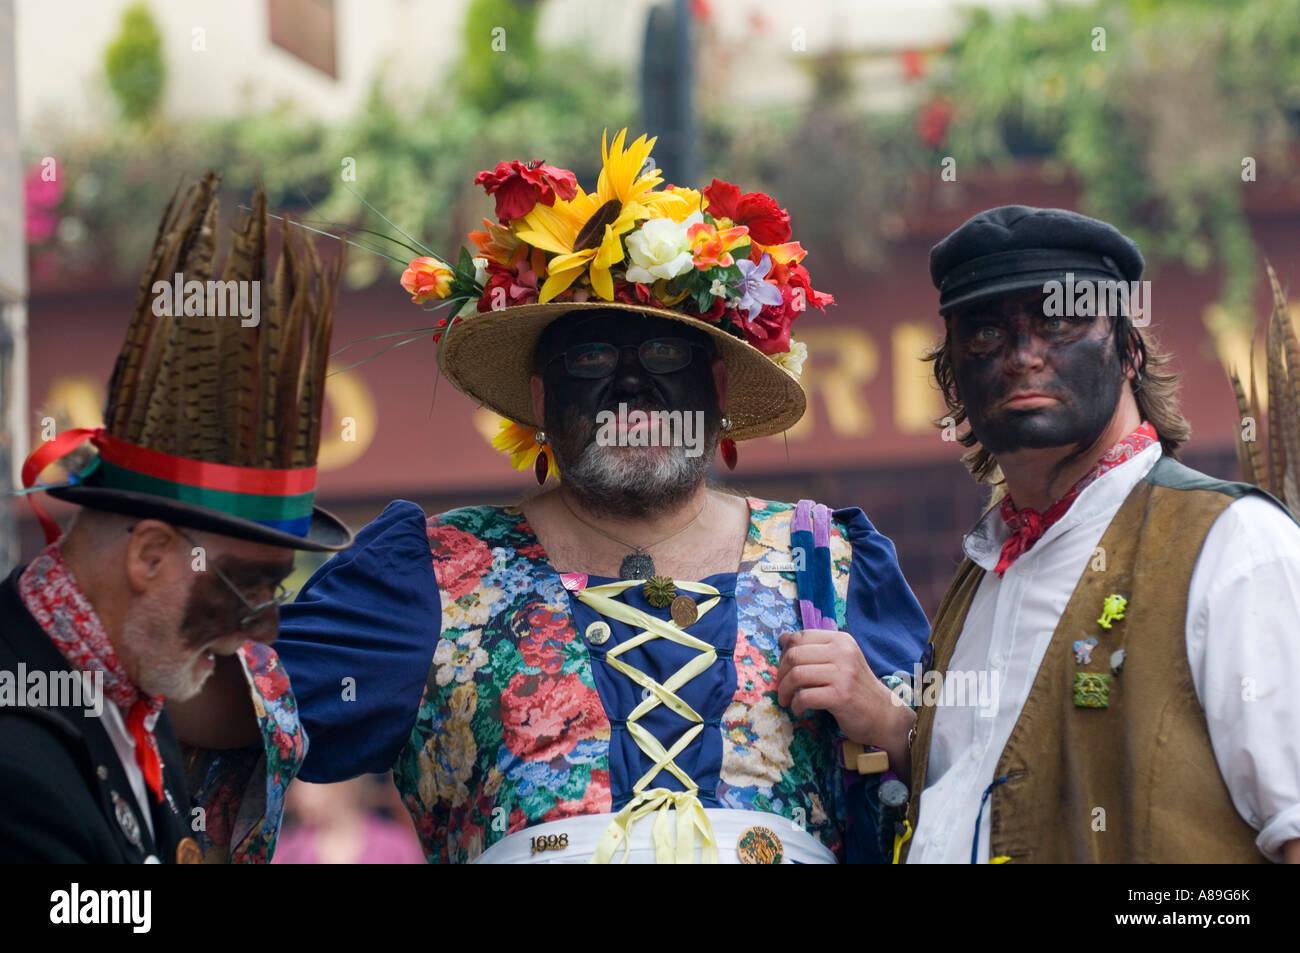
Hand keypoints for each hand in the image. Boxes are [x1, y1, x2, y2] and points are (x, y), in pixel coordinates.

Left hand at [776, 629, 913, 767]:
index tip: (784, 669)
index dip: (785, 653)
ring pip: (797, 675)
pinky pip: (805, 696)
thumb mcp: (839, 661)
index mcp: (840, 640)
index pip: (800, 637)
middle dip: (781, 674)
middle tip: (782, 688)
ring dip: (784, 691)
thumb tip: (783, 638)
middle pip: (794, 655)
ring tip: (786, 700)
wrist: (883, 714)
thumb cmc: (856, 688)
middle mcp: (843, 652)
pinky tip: (799, 710)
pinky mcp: (841, 696)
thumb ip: (814, 649)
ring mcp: (843, 674)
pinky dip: (796, 705)